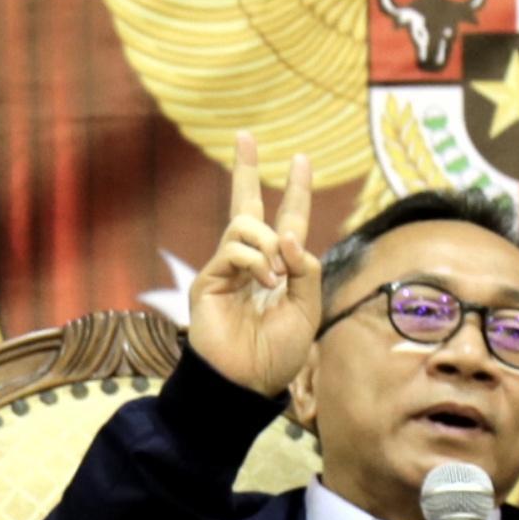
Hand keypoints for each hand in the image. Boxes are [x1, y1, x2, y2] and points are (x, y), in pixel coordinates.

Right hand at [186, 132, 321, 396]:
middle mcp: (251, 262)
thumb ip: (307, 271)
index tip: (301, 159)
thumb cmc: (279, 353)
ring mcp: (227, 269)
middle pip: (245, 204)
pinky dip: (256, 260)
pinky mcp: (209, 280)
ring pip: (246, 225)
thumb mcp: (308, 309)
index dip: (295, 191)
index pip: (287, 220)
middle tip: (246, 136)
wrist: (248, 383)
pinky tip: (265, 281)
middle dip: (245, 169)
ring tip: (276, 274)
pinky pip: (234, 249)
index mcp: (279, 268)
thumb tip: (289, 235)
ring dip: (269, 243)